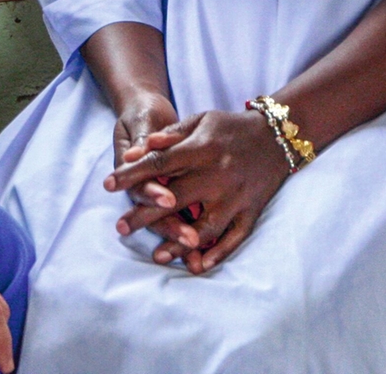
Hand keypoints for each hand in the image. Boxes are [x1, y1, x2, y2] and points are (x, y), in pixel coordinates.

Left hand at [104, 109, 290, 274]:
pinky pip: (235, 237)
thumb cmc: (230, 127)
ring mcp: (237, 196)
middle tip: (121, 228)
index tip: (108, 184)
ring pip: (205, 226)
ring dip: (180, 243)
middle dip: (146, 215)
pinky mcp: (252, 211)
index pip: (160, 162)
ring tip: (157, 255)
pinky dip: (218, 253)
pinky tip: (198, 265)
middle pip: (177, 199)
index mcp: (203, 149)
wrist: (277, 136)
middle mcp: (219, 175)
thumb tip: (136, 150)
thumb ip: (169, 135)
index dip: (132, 174)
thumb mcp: (200, 120)